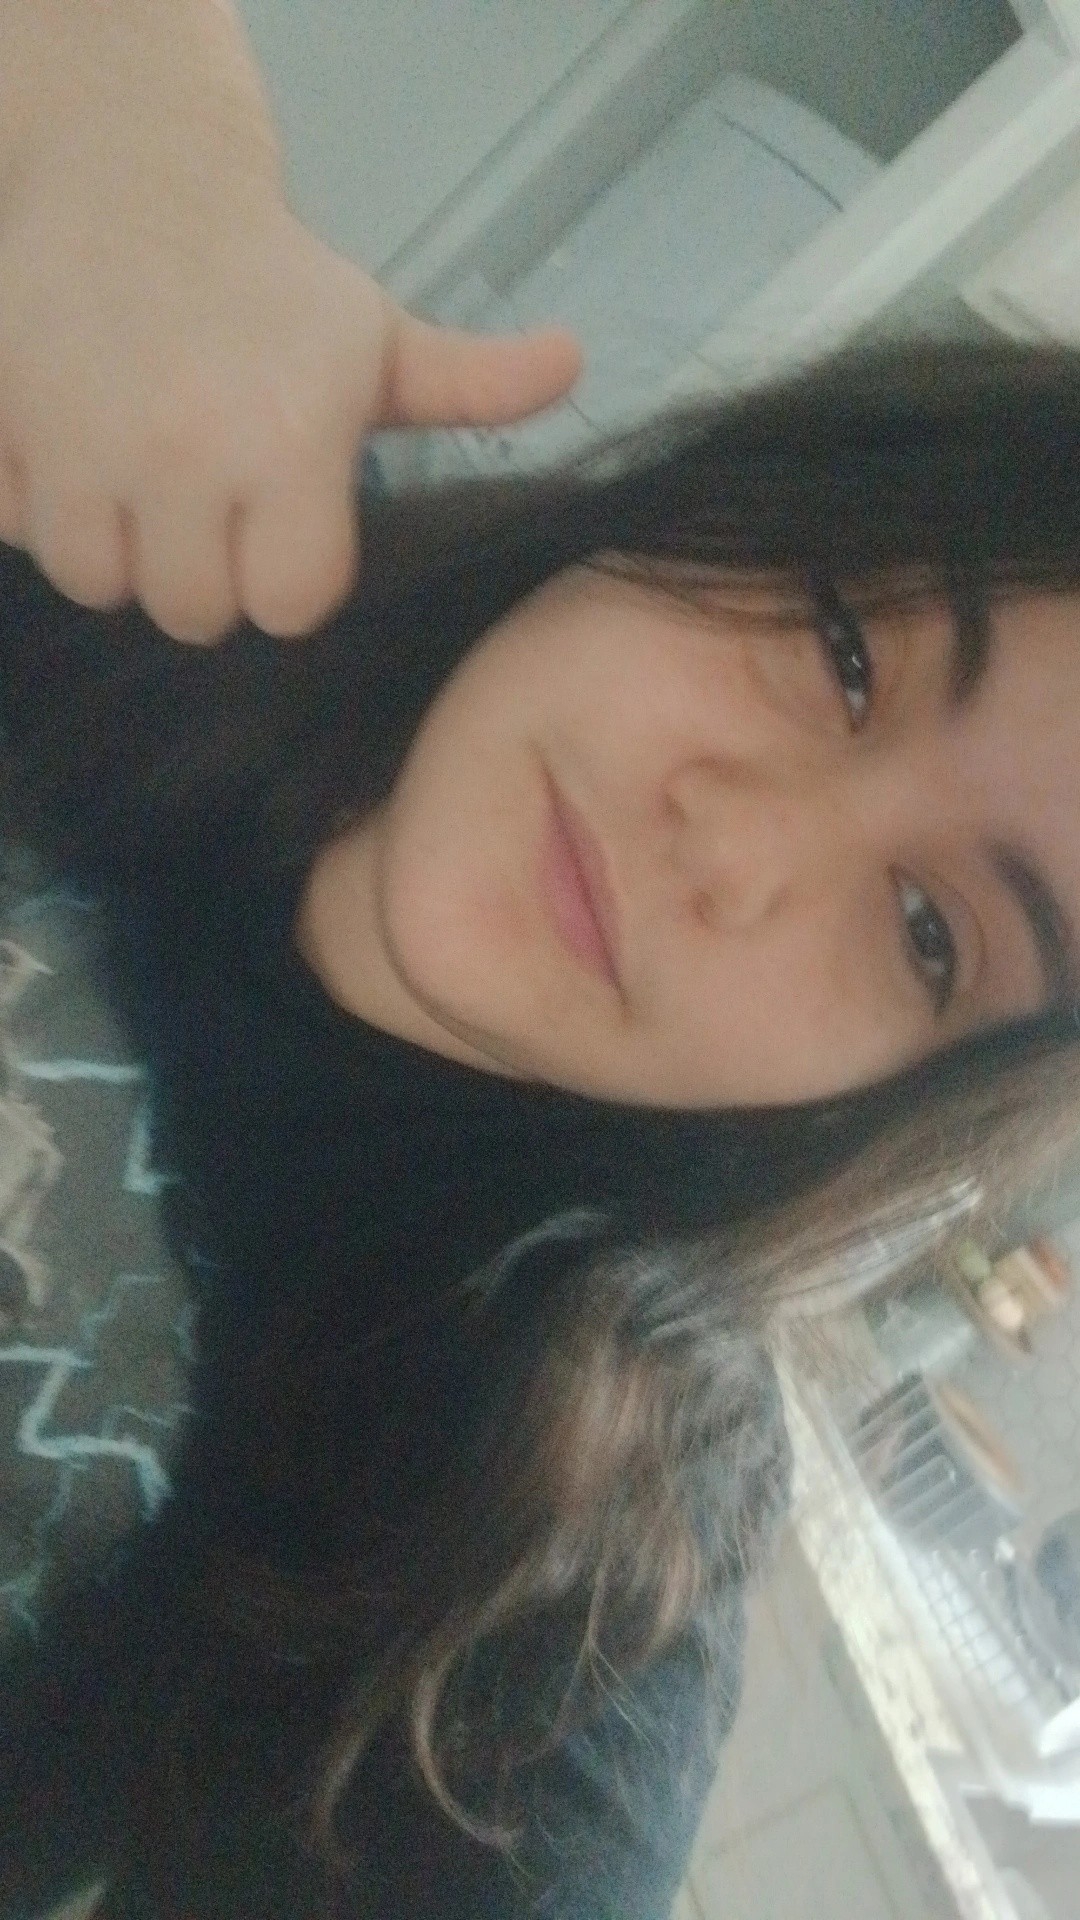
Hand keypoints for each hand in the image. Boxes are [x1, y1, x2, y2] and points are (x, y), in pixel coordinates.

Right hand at [0, 7, 580, 644]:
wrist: (135, 180)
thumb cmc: (275, 284)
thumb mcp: (376, 336)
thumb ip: (470, 383)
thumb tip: (575, 366)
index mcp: (287, 442)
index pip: (291, 605)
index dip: (290, 577)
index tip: (284, 524)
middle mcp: (181, 452)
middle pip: (193, 613)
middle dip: (204, 571)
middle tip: (208, 499)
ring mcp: (79, 442)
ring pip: (97, 583)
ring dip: (118, 547)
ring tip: (139, 479)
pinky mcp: (0, 426)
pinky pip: (13, 526)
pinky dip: (33, 502)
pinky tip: (72, 448)